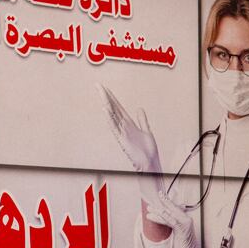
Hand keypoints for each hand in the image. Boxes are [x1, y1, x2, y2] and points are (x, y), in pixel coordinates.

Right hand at [97, 83, 163, 204]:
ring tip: (101, 92)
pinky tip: (105, 109)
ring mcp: (122, 132)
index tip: (105, 88)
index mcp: (129, 124)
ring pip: (112, 115)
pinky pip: (114, 127)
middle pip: (113, 108)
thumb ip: (142, 120)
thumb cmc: (148, 150)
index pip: (118, 108)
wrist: (150, 163)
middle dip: (106, 97)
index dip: (112, 97)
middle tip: (98, 85)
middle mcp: (124, 127)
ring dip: (107, 103)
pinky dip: (109, 118)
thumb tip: (139, 109)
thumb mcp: (147, 131)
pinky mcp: (122, 139)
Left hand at [146, 192, 216, 247]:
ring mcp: (185, 224)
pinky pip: (169, 221)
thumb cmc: (185, 247)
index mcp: (186, 219)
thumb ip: (173, 226)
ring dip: (157, 211)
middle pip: (172, 209)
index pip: (175, 208)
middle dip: (162, 203)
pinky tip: (153, 217)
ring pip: (169, 214)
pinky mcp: (181, 230)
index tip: (160, 197)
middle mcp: (186, 219)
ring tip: (149, 209)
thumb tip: (164, 220)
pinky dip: (160, 218)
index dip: (167, 202)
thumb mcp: (178, 234)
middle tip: (151, 201)